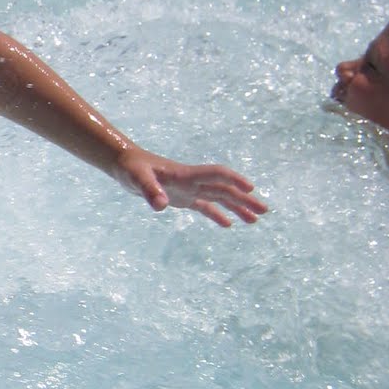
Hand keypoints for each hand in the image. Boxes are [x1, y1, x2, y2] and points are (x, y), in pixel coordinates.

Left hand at [114, 147, 267, 227]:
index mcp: (185, 174)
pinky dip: (217, 215)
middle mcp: (192, 181)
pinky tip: (229, 224)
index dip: (233, 179)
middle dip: (244, 199)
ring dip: (237, 207)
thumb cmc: (130, 168)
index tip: (250, 188)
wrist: (124, 164)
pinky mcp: (182, 197)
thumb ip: (149, 190)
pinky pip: (205, 206)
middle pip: (224, 189)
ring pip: (219, 198)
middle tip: (264, 210)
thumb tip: (161, 206)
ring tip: (255, 220)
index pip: (215, 174)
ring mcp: (189, 189)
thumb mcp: (136, 179)